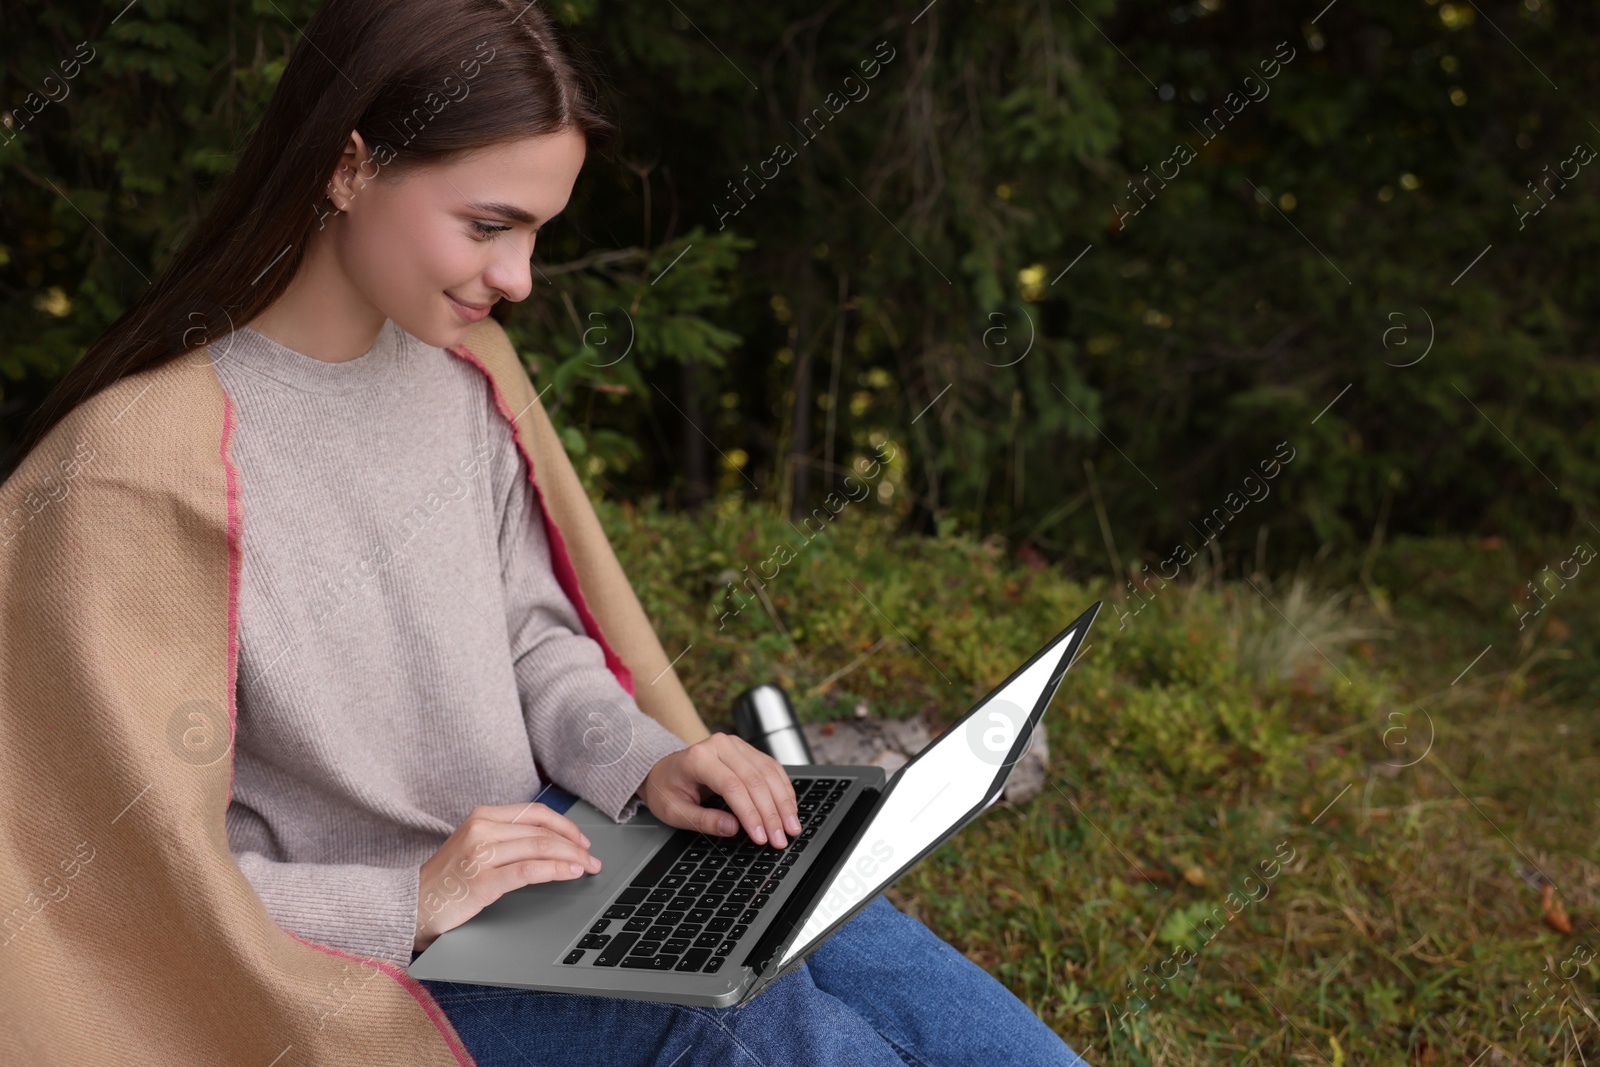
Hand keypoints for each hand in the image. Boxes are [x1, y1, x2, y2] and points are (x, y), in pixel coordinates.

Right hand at [413, 802, 601, 952]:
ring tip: (587, 867)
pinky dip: (556, 870)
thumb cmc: (447, 880)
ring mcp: (480, 854)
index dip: (565, 825)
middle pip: (542, 831)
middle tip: (593, 857)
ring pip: (540, 847)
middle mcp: (481, 829)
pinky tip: (570, 874)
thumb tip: (551, 840)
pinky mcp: (482, 880)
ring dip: (572, 857)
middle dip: (575, 844)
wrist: (411, 905)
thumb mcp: (475, 846)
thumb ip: (506, 838)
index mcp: (482, 816)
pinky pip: (529, 870)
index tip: (582, 839)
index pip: (535, 813)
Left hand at [638, 733, 802, 848]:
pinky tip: (789, 808)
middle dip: (772, 813)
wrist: (662, 768)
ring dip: (783, 803)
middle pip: (755, 780)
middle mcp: (720, 746)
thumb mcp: (675, 812)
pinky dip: (783, 789)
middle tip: (781, 839)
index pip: (733, 787)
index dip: (751, 814)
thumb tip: (734, 828)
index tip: (761, 837)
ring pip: (768, 773)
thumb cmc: (666, 789)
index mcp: (699, 758)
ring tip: (791, 828)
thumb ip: (703, 820)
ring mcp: (736, 745)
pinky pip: (771, 768)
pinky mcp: (746, 750)